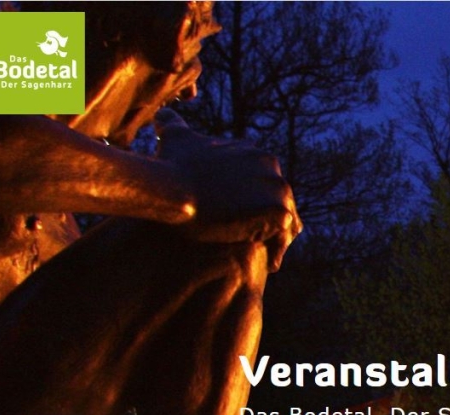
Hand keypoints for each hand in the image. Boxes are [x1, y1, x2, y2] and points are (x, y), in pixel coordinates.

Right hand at [154, 109, 299, 271]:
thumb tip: (163, 113)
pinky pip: (284, 237)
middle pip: (280, 201)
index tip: (245, 222)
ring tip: (264, 259)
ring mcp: (278, 188)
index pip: (266, 184)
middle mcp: (272, 166)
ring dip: (277, 239)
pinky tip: (266, 265)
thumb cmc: (172, 166)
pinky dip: (277, 251)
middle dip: (270, 222)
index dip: (256, 205)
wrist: (173, 188)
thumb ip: (174, 123)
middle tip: (259, 244)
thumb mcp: (176, 138)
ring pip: (286, 221)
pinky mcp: (278, 211)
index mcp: (255, 153)